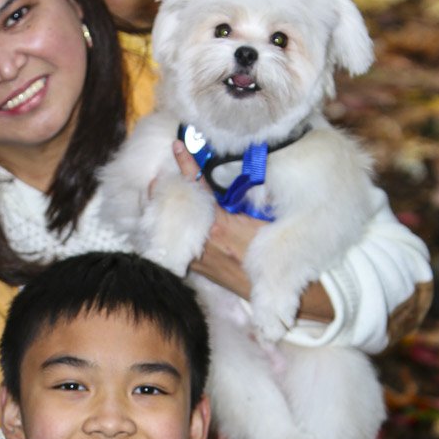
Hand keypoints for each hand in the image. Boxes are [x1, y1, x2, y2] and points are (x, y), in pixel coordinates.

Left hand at [172, 138, 334, 324]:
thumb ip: (250, 198)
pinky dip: (175, 228)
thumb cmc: (280, 254)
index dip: (186, 164)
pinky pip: (179, 243)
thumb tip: (239, 171)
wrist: (280, 292)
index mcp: (219, 227)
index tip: (177, 145)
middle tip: (158, 174)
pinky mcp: (199, 269)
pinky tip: (176, 220)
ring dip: (168, 209)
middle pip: (174, 208)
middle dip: (165, 190)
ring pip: (172, 227)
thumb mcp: (268, 221)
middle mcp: (203, 243)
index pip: (196, 187)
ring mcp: (197, 258)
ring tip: (161, 192)